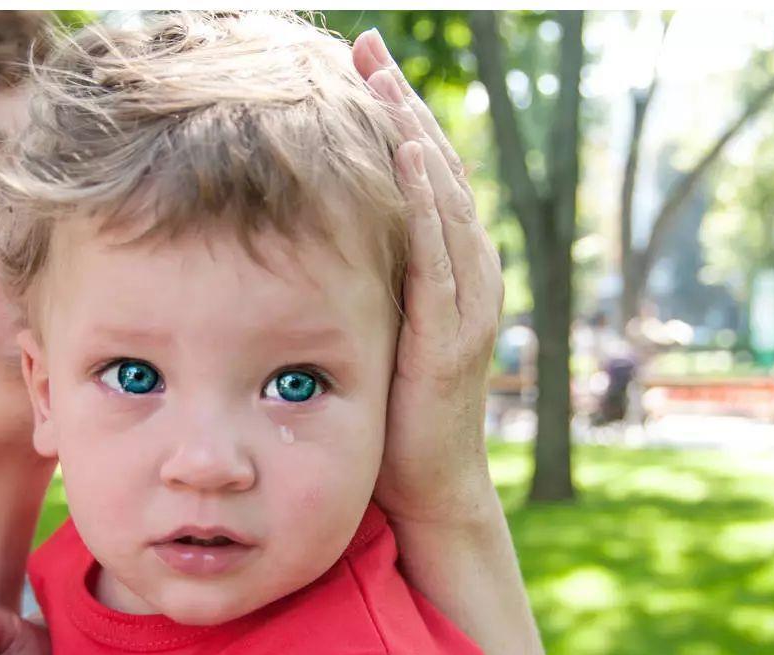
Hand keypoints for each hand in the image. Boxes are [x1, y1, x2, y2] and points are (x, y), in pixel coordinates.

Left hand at [352, 29, 504, 528]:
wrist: (425, 485)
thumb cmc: (390, 412)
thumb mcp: (374, 328)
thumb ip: (360, 280)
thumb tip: (308, 233)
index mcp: (445, 271)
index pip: (422, 178)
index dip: (395, 119)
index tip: (360, 65)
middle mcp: (466, 276)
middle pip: (436, 174)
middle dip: (403, 109)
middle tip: (368, 49)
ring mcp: (466, 305)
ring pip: (444, 204)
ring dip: (414, 139)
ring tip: (383, 83)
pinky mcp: (453, 338)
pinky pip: (441, 259)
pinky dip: (428, 205)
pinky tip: (407, 157)